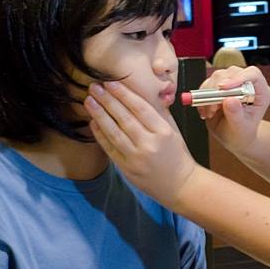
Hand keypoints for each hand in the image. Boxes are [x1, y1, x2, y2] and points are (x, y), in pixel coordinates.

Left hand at [84, 81, 199, 208]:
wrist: (180, 186)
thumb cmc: (177, 155)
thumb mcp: (174, 130)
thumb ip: (159, 112)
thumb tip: (143, 92)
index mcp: (163, 132)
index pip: (141, 108)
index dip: (124, 94)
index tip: (111, 83)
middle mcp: (149, 144)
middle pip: (124, 119)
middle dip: (108, 101)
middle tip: (94, 87)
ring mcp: (136, 158)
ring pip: (114, 133)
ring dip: (99, 115)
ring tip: (89, 101)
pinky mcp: (127, 169)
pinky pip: (110, 149)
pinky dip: (100, 135)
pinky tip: (93, 122)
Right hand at [196, 66, 269, 157]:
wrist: (233, 138)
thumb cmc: (242, 134)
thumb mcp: (241, 129)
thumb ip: (236, 115)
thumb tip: (229, 100)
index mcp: (260, 92)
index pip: (253, 74)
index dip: (238, 77)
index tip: (223, 88)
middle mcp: (247, 84)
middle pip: (232, 73)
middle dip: (218, 89)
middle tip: (214, 106)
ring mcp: (232, 84)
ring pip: (217, 77)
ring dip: (209, 94)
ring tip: (211, 112)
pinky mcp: (219, 87)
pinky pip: (207, 84)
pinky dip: (202, 97)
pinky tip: (206, 111)